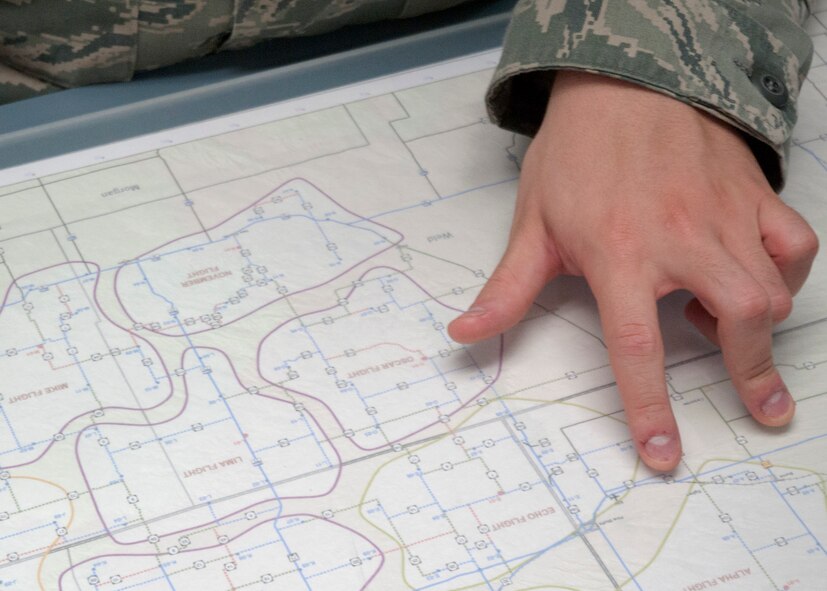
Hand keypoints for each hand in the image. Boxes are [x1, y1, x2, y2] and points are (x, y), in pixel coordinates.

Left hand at [448, 71, 818, 471]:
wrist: (621, 83)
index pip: (636, 346)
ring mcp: (724, 214)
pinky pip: (795, 244)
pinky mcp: (752, 193)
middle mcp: (679, 238)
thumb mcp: (532, 223)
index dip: (650, 407)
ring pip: (772, 289)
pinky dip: (787, 275)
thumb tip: (464, 334)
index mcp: (619, 253)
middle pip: (738, 320)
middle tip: (760, 409)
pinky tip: (757, 279)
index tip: (664, 453)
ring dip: (761, 327)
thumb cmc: (574, 154)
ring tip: (725, 328)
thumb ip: (506, 287)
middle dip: (752, 374)